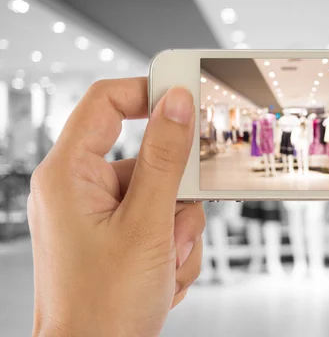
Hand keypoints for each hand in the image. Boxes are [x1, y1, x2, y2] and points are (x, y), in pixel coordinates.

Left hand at [28, 78, 203, 336]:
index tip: (188, 99)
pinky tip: (161, 276)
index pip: (107, 102)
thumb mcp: (146, 224)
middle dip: (176, 196)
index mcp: (70, 174)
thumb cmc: (102, 307)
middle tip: (175, 223)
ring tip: (163, 264)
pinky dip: (173, 247)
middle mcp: (82, 189)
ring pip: (165, 194)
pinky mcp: (119, 236)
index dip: (149, 93)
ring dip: (178, 231)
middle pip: (149, 157)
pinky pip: (163, 221)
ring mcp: (102, 215)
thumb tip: (177, 104)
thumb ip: (166, 158)